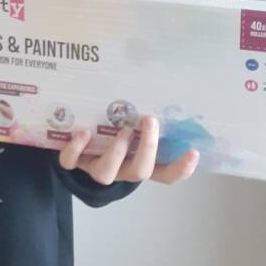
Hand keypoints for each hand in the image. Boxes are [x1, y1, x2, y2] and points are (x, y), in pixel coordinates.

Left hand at [58, 115, 198, 184]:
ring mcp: (95, 167)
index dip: (181, 169)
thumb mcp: (129, 129)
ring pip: (106, 173)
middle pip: (139, 171)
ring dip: (115, 151)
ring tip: (121, 130)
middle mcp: (120, 169)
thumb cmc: (108, 135)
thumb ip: (142, 120)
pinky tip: (83, 132)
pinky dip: (76, 148)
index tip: (194, 151)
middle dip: (146, 148)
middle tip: (150, 121)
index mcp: (137, 162)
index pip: (165, 174)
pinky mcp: (73, 162)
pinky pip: (71, 162)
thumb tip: (160, 91)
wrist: (73, 151)